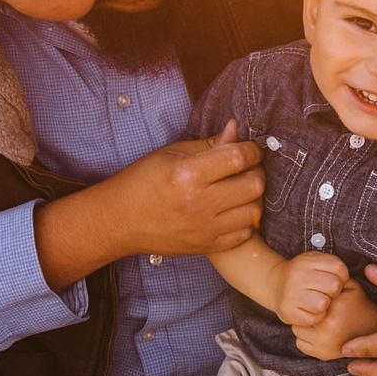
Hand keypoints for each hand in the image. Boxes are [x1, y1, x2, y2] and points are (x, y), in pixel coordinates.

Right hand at [104, 120, 264, 256]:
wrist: (119, 221)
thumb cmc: (142, 182)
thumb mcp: (170, 154)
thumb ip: (208, 144)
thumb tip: (236, 130)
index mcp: (188, 174)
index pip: (238, 157)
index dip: (252, 149)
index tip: (251, 148)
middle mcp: (199, 203)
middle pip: (254, 184)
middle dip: (257, 171)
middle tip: (248, 168)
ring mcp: (204, 228)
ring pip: (254, 211)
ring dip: (254, 197)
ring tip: (240, 190)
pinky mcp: (206, 246)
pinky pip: (245, 233)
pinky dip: (245, 220)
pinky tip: (232, 210)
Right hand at [276, 253, 349, 328]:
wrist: (274, 283)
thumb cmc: (303, 274)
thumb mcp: (315, 261)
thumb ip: (331, 266)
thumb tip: (346, 283)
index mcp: (307, 261)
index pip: (339, 268)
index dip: (342, 277)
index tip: (333, 280)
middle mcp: (298, 275)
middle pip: (334, 286)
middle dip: (334, 292)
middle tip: (326, 293)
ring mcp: (291, 293)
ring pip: (323, 304)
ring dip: (324, 307)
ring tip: (317, 302)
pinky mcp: (287, 311)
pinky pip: (313, 319)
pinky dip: (315, 318)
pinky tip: (309, 311)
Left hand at [292, 280, 376, 359]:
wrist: (374, 328)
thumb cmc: (359, 304)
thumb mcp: (350, 286)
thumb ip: (333, 279)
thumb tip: (314, 276)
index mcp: (333, 313)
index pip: (306, 304)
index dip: (309, 301)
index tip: (317, 300)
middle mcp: (327, 332)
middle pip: (299, 319)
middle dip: (306, 314)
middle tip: (318, 312)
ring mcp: (325, 347)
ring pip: (298, 333)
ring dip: (305, 327)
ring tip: (319, 322)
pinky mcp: (323, 356)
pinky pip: (301, 345)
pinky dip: (307, 340)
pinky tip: (319, 333)